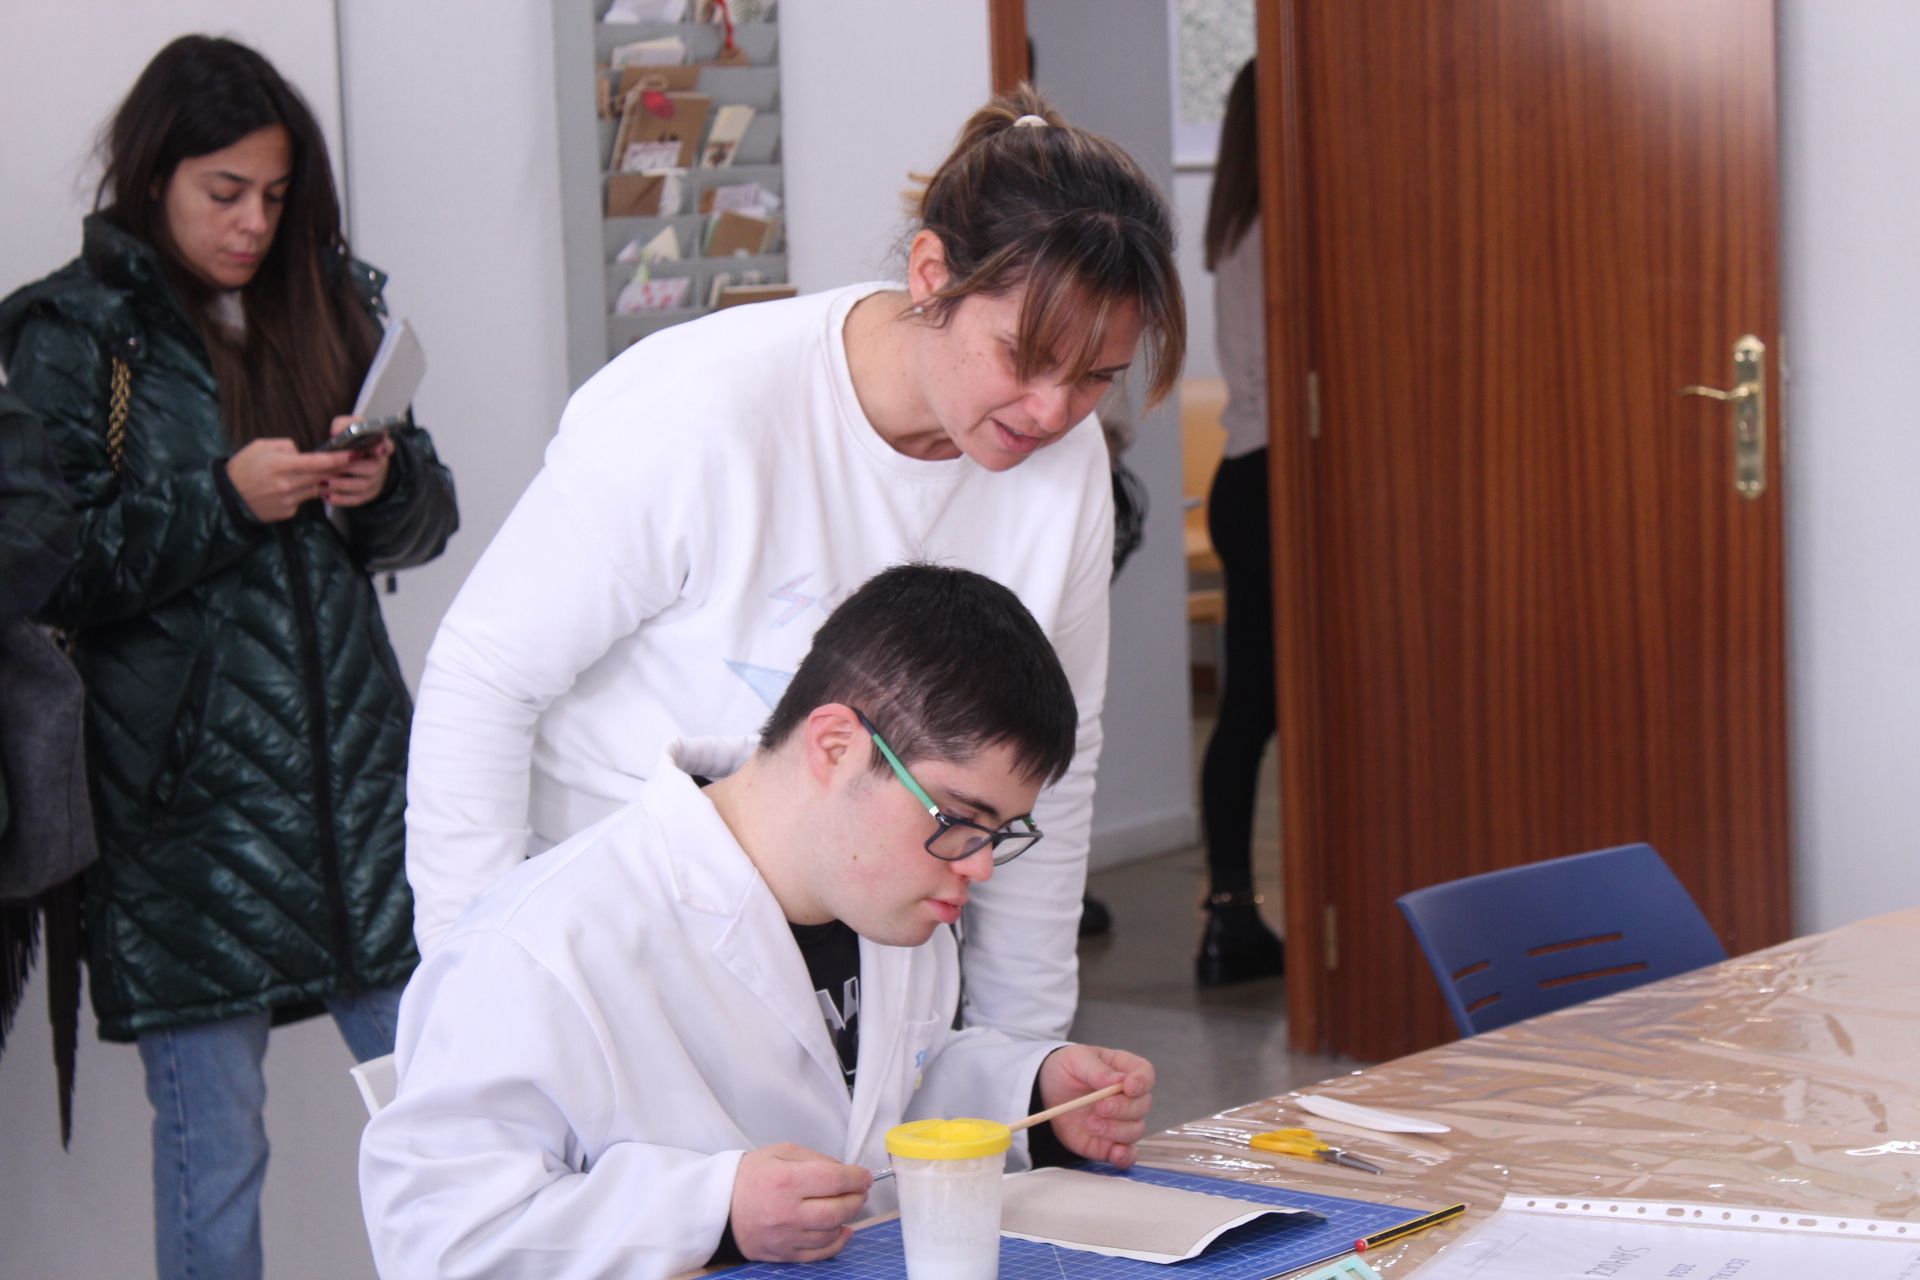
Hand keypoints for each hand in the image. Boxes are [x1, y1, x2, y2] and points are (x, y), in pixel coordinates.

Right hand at [226, 438, 354, 522]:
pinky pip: (304, 500)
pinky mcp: (288, 513)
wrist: (227, 498)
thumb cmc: (242, 467)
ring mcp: (289, 501)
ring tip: (325, 473)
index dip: (339, 459)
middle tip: (352, 462)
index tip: (354, 453)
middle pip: (323, 477)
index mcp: (281, 465)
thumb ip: (285, 446)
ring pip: (316, 489)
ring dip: (323, 482)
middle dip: (339, 469)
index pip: (318, 462)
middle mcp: (288, 485)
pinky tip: (295, 488)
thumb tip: (302, 452)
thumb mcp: (260, 446)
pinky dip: (305, 493)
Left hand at [318, 414, 394, 508]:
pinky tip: (325, 495)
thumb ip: (342, 425)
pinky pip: (356, 499)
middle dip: (349, 467)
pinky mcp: (368, 495)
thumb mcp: (349, 428)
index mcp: (380, 444)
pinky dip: (340, 498)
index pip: (388, 446)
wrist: (354, 461)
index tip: (378, 449)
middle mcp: (381, 464)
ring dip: (340, 484)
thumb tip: (335, 432)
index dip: (384, 448)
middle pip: (371, 468)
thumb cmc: (351, 442)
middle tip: (329, 467)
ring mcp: (376, 481)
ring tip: (322, 481)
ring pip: (361, 485)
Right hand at [729, 1143, 872, 1262]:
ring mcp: (785, 1237)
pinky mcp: (783, 1254)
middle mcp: (787, 1212)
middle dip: (857, 1199)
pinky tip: (842, 1230)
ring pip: (831, 1233)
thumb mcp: (781, 1151)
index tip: (864, 1176)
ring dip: (847, 1219)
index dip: (857, 1178)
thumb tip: (845, 1172)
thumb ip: (815, 1159)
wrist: (719, 1206)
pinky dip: (836, 1243)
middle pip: (838, 1210)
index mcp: (786, 1181)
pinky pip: (819, 1254)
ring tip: (847, 1206)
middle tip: (860, 1191)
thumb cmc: (751, 1175)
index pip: (835, 1180)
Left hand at [1035, 1045, 1154, 1168]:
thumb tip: (1118, 1081)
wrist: (1047, 1094)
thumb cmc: (1066, 1070)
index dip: (1141, 1082)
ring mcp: (1121, 1122)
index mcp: (1125, 1070)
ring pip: (1135, 1130)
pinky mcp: (1110, 1144)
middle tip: (1100, 1107)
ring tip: (1091, 1124)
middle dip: (1123, 1108)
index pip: (1145, 1074)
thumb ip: (1096, 1069)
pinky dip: (1125, 1157)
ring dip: (1116, 1130)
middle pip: (1142, 1105)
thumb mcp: (1076, 1059)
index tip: (1127, 1087)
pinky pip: (1127, 1154)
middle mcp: (1129, 1098)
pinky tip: (1115, 1153)